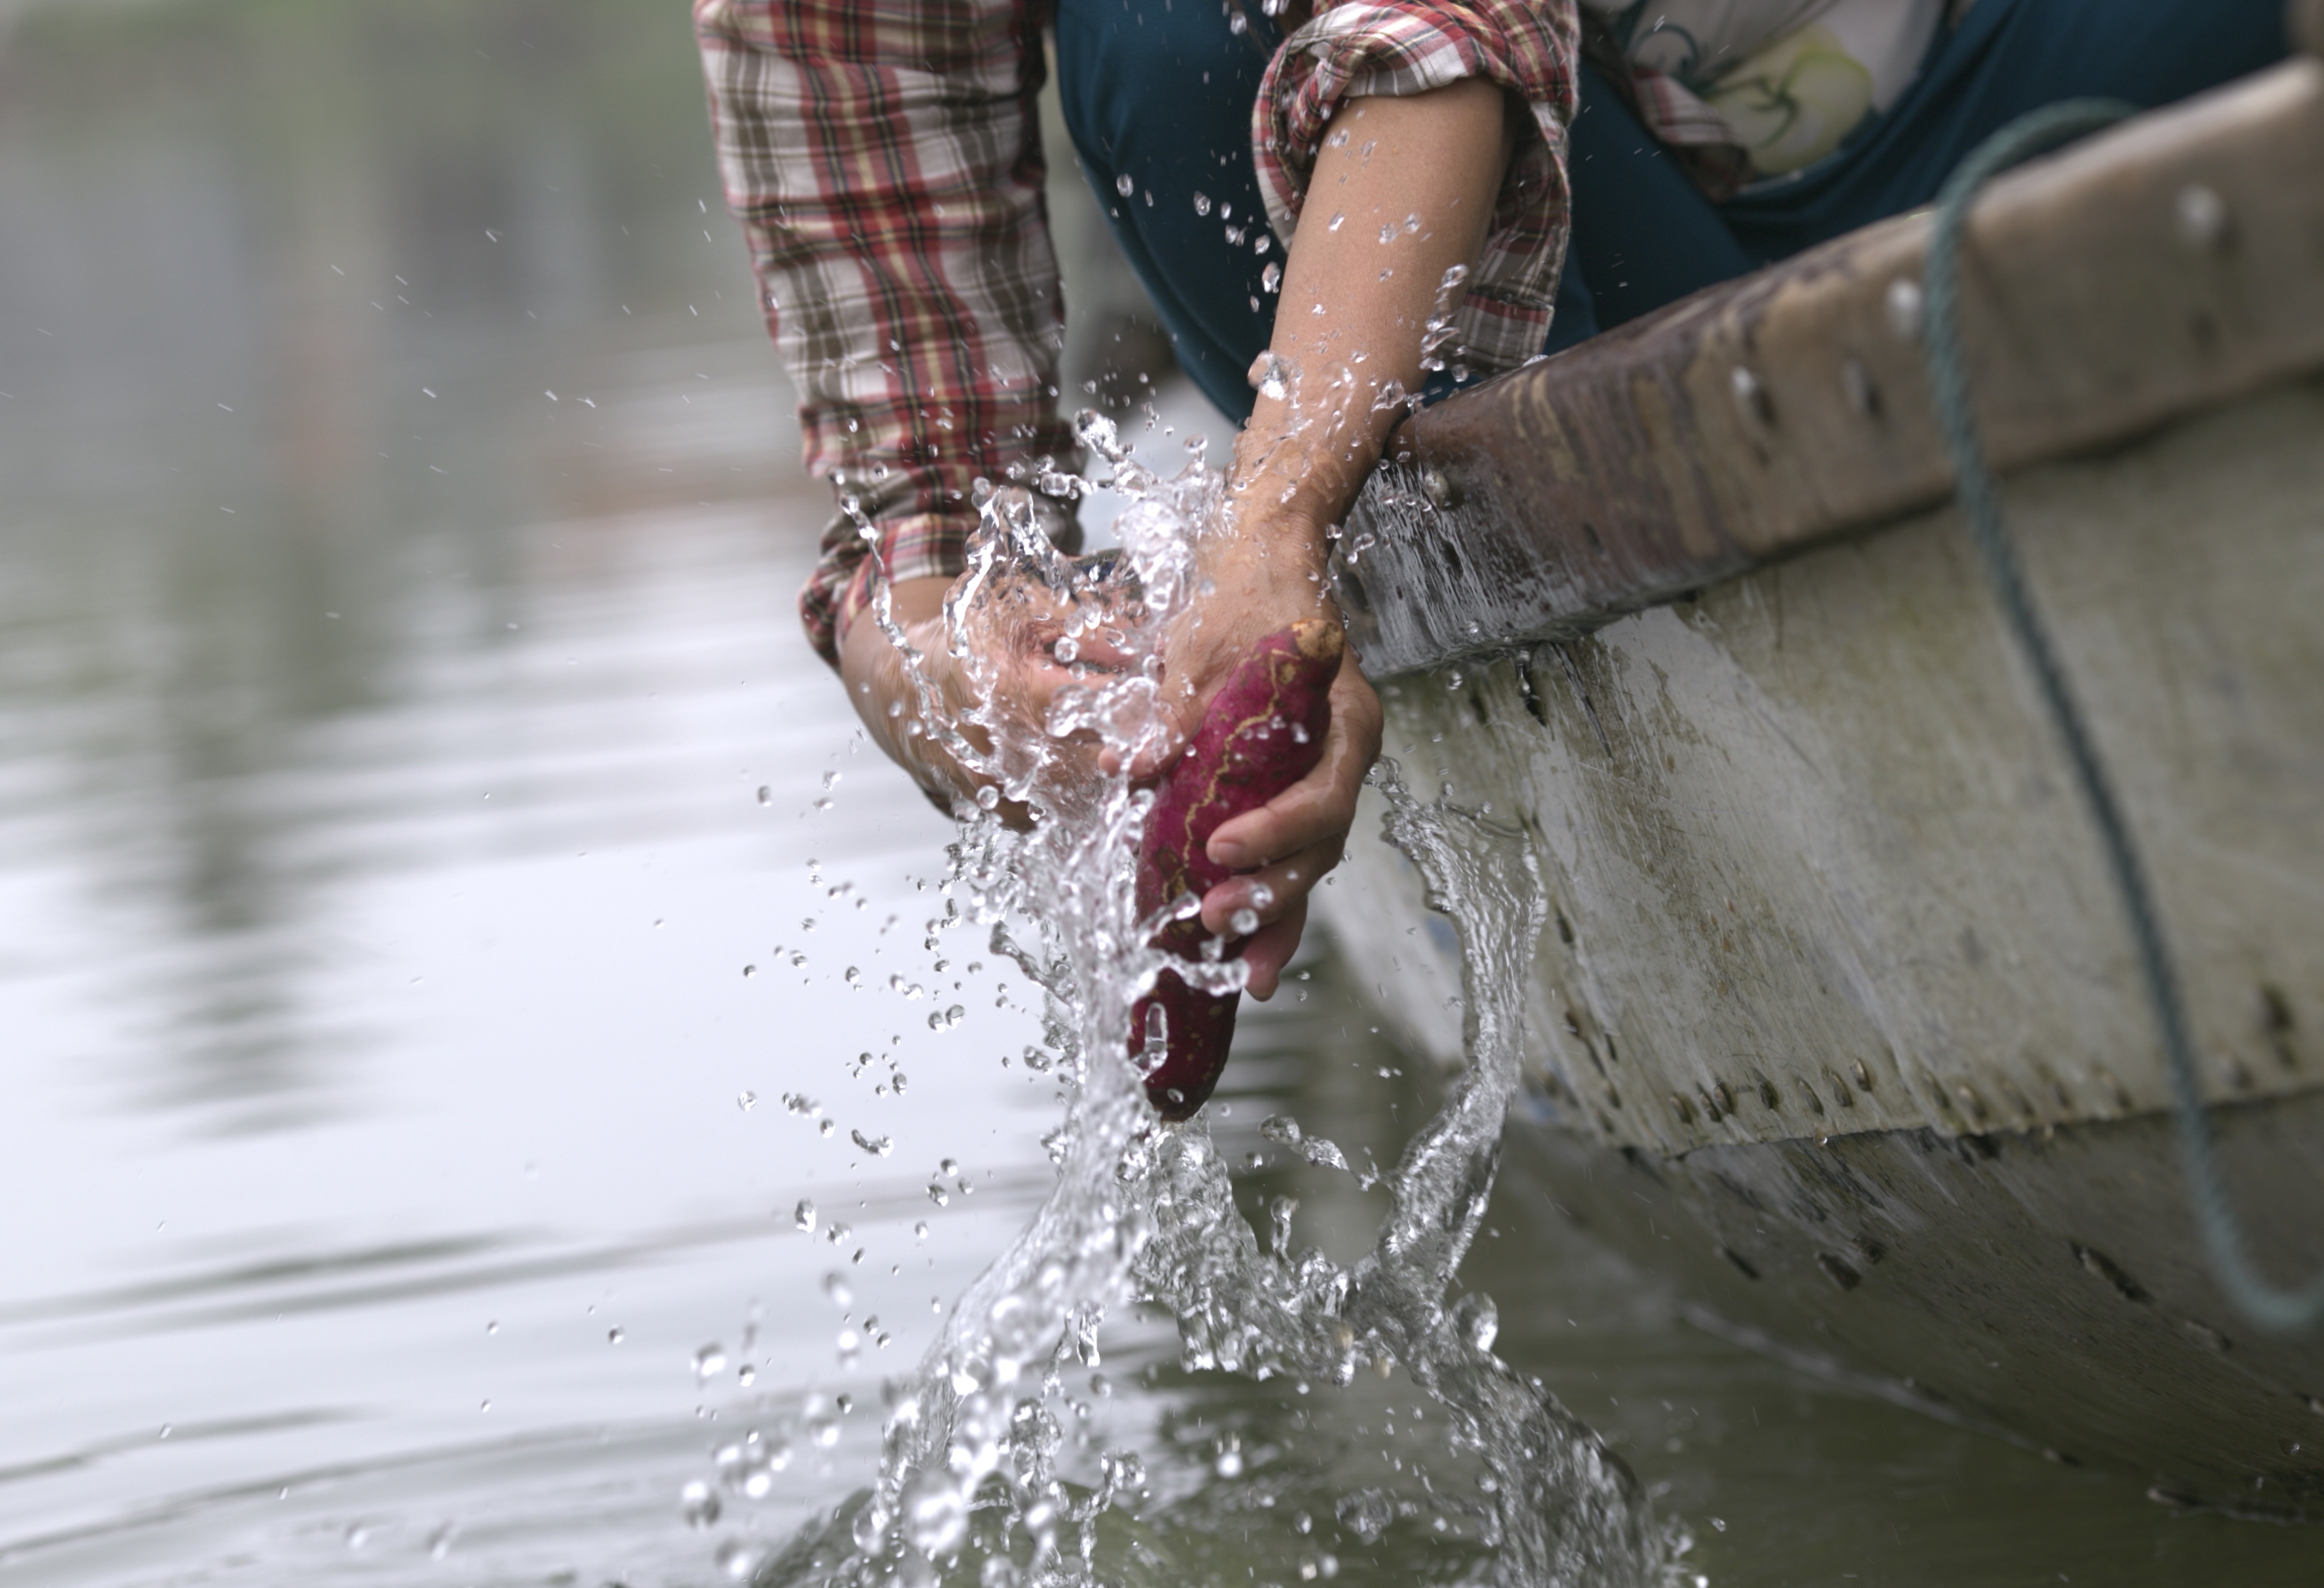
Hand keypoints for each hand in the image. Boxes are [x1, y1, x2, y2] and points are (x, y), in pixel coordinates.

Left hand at [1135, 512, 1378, 1000]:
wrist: (1267, 568)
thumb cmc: (1242, 600)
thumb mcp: (1202, 646)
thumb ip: (1177, 710)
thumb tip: (1136, 768)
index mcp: (1342, 720)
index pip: (1320, 795)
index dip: (1274, 833)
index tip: (1220, 849)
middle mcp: (1344, 758)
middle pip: (1322, 846)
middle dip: (1273, 896)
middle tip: (1216, 925)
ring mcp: (1322, 779)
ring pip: (1309, 862)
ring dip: (1274, 915)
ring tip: (1240, 971)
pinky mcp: (1293, 792)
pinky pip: (1287, 852)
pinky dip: (1264, 894)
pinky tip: (1238, 944)